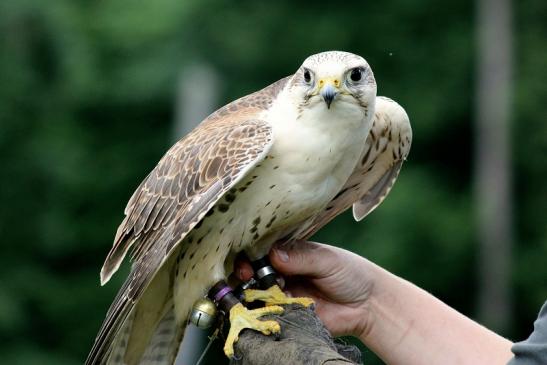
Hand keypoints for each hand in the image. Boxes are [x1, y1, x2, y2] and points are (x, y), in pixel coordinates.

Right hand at [234, 240, 374, 337]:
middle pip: (253, 272)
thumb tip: (274, 255)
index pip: (261, 250)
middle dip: (244, 274)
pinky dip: (264, 312)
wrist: (368, 305)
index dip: (249, 255)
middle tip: (246, 277)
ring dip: (253, 294)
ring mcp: (283, 295)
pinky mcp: (288, 315)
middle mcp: (282, 273)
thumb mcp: (326, 259)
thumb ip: (301, 257)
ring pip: (257, 294)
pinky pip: (269, 314)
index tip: (247, 262)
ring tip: (260, 293)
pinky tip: (268, 309)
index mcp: (289, 253)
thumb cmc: (350, 274)